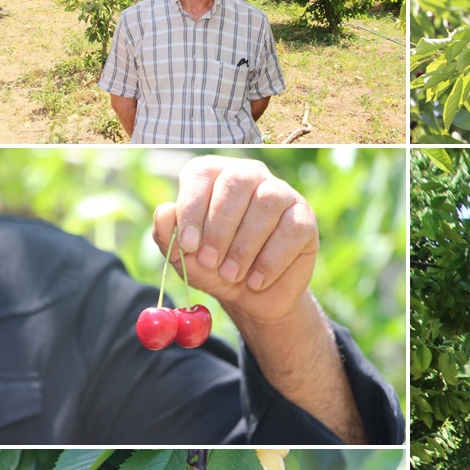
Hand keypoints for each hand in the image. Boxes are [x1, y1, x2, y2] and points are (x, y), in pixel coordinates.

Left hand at [152, 156, 318, 325]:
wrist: (254, 296)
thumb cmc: (215, 267)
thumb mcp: (184, 257)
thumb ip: (167, 234)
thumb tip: (165, 211)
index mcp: (215, 175)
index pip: (203, 173)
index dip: (193, 207)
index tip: (188, 245)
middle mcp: (250, 176)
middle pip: (237, 182)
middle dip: (220, 226)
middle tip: (210, 262)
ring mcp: (282, 194)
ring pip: (267, 203)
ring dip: (245, 245)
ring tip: (232, 275)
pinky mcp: (305, 218)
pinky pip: (292, 229)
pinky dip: (271, 260)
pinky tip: (256, 280)